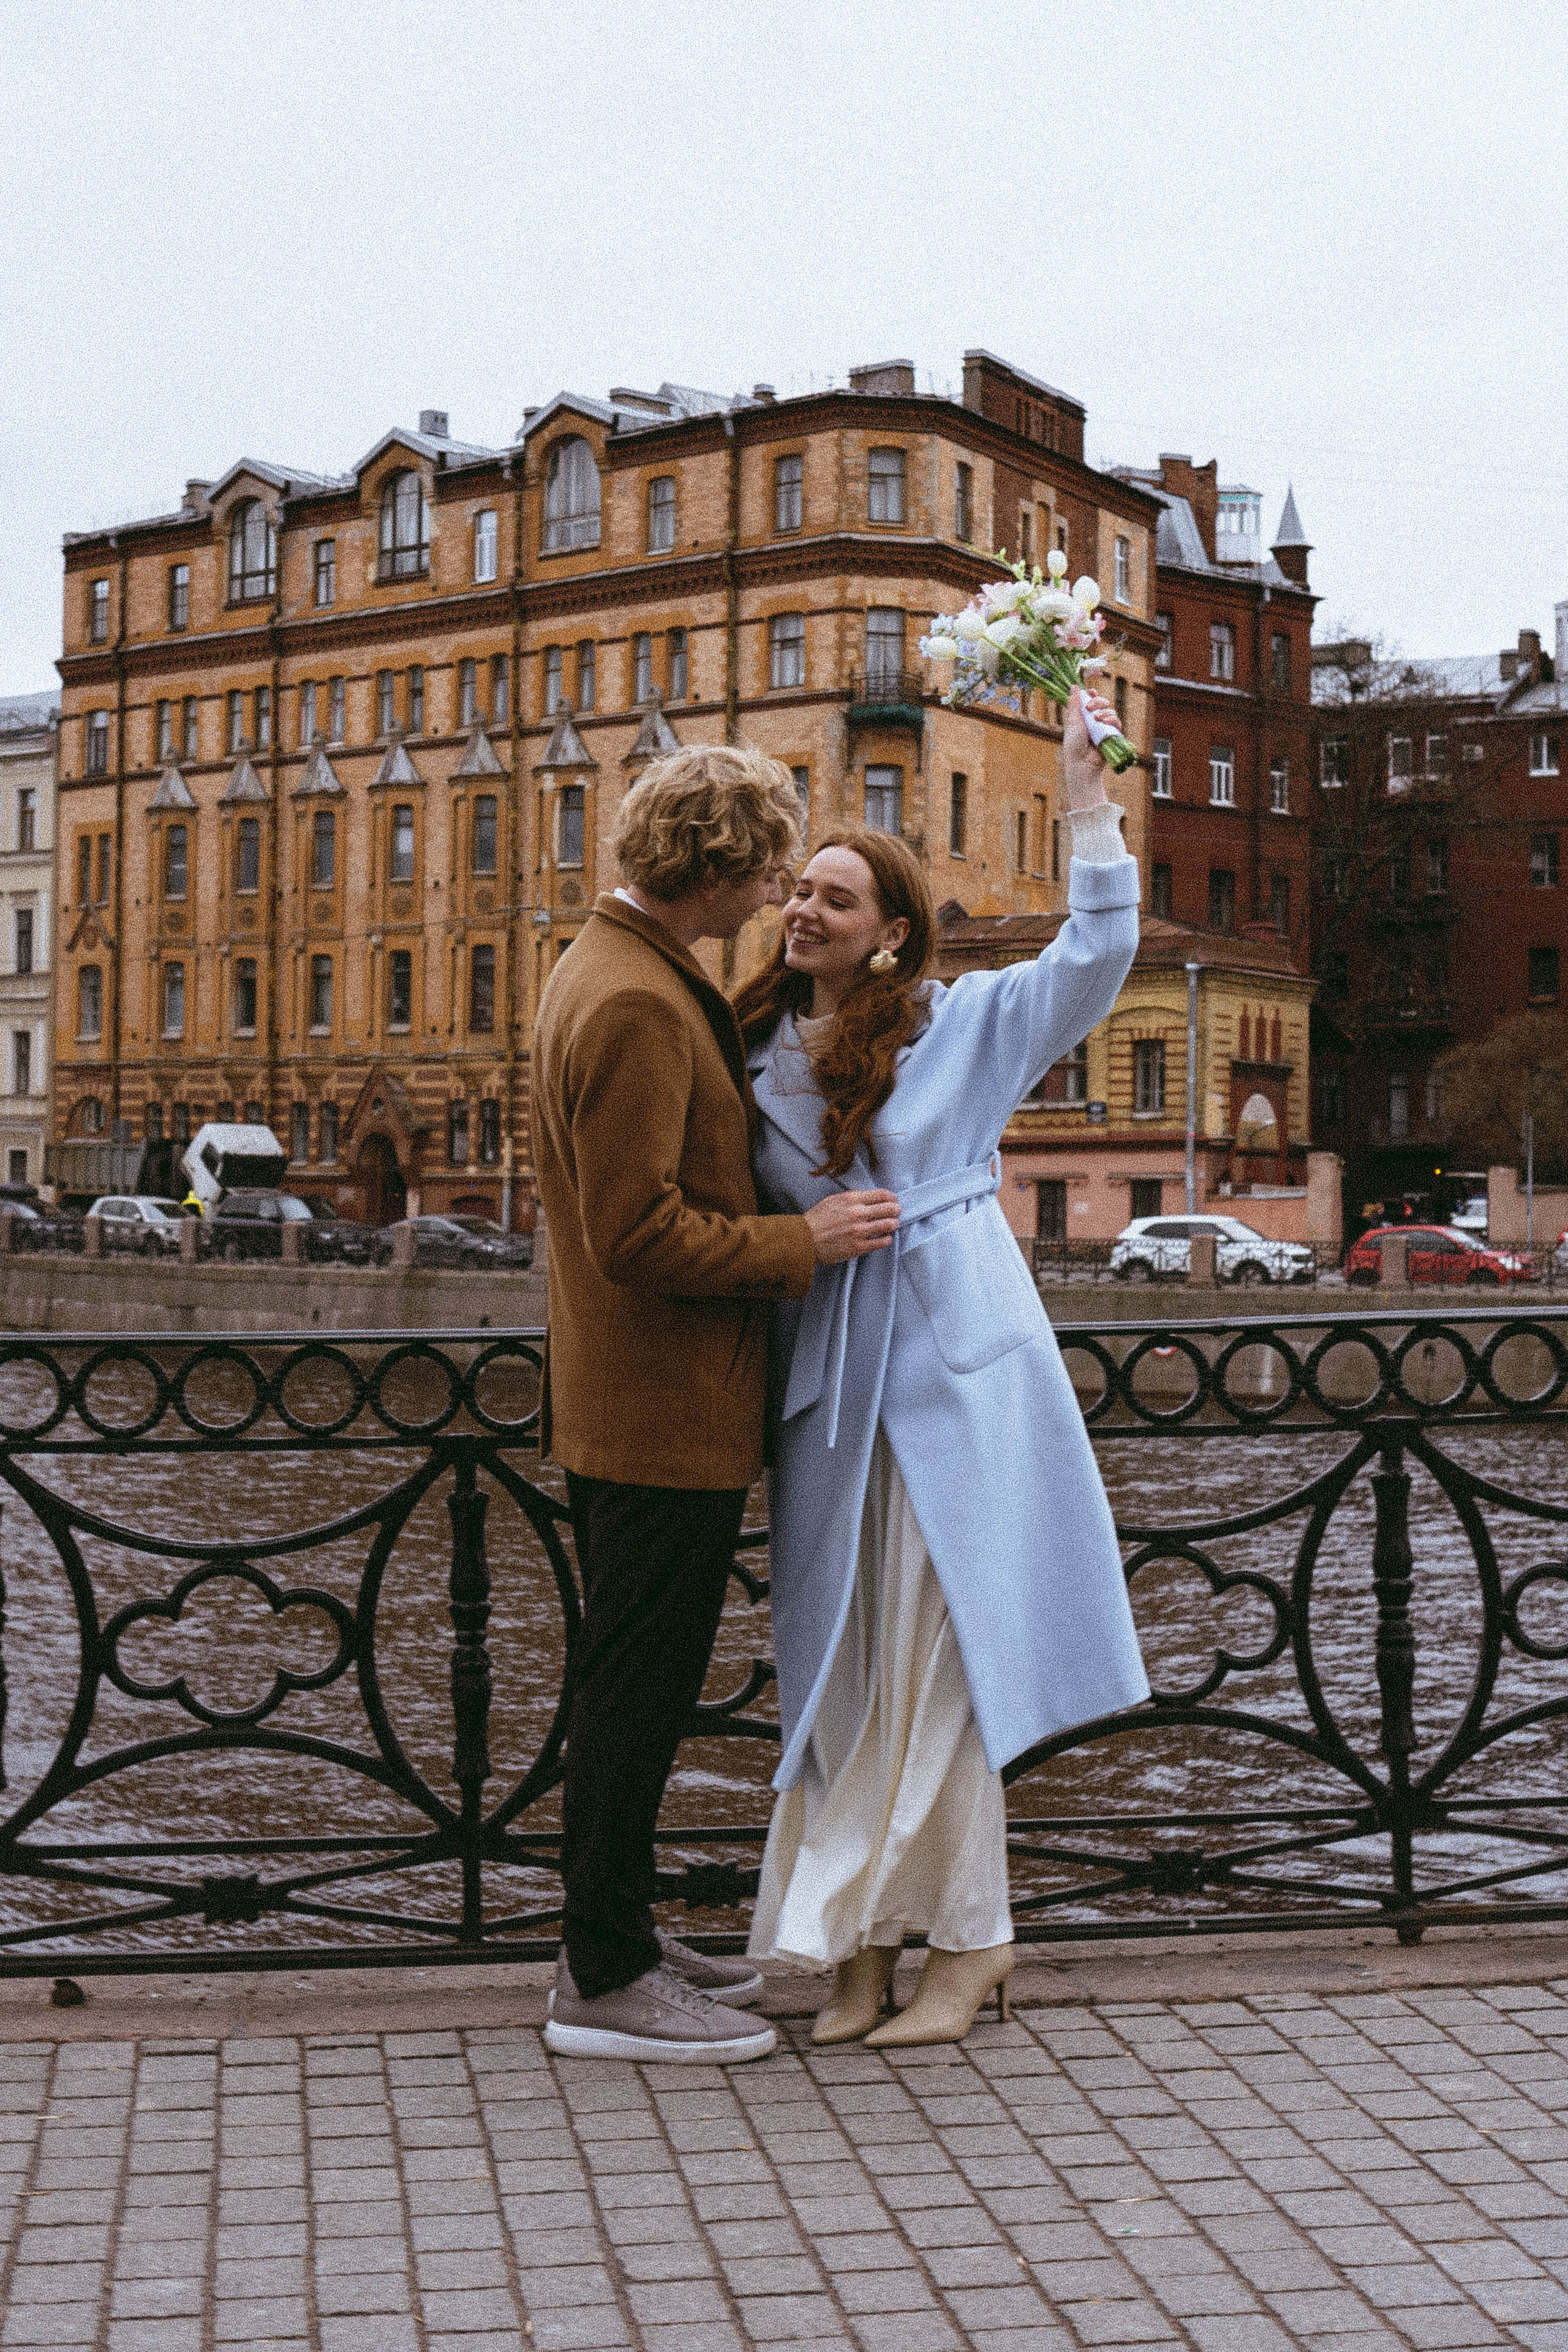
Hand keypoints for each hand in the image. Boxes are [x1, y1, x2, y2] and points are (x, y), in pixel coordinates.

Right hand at [805, 1189, 900, 1263]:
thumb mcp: (832, 1200)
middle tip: (897, 1212)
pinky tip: (885, 1238)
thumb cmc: (816, 1220)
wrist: (803, 1240)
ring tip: (892, 1224)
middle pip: (888, 1209)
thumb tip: (868, 1198)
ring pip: (888, 1225)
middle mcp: (858, 1213)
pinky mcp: (858, 1247)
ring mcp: (859, 1231)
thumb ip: (851, 1198)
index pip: (881, 1194)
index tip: (893, 1200)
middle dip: (895, 1210)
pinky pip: (881, 1242)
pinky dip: (886, 1239)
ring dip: (893, 1224)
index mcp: (851, 1199)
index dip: (891, 1197)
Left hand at [1062, 684, 1117, 812]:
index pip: (1090, 701)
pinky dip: (1112, 720)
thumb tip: (1074, 686)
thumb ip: (1075, 704)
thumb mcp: (1073, 722)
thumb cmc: (1074, 745)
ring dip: (1105, 712)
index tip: (1091, 693)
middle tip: (1091, 708)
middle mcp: (1094, 721)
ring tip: (1098, 719)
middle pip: (1102, 703)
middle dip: (1098, 702)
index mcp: (1083, 717)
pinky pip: (1117, 723)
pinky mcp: (1112, 735)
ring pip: (1111, 712)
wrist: (1083, 763)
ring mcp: (1104, 728)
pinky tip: (1106, 723)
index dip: (1092, 695)